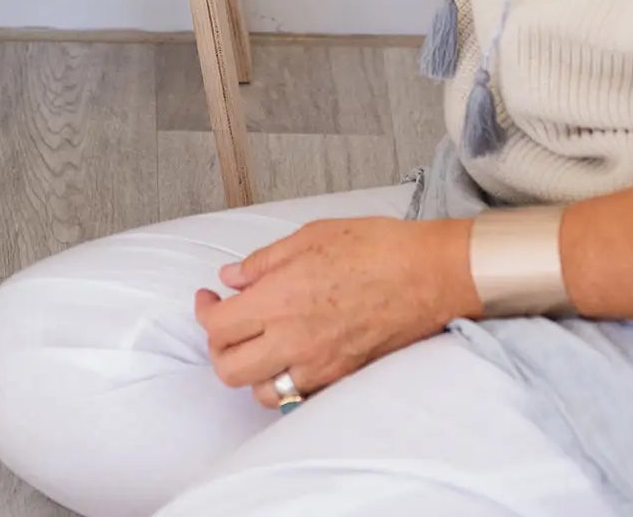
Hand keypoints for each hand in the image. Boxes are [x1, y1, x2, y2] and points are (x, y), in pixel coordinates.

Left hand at [195, 216, 473, 407]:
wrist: (428, 275)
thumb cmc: (374, 248)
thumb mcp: (308, 236)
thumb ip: (262, 262)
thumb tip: (231, 278)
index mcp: (279, 300)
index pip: (217, 326)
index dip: (204, 312)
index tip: (209, 297)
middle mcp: (294, 340)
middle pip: (230, 369)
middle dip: (218, 347)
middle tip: (226, 323)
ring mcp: (320, 365)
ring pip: (262, 392)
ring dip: (251, 370)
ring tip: (257, 342)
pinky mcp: (343, 378)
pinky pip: (299, 396)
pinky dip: (285, 382)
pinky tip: (289, 356)